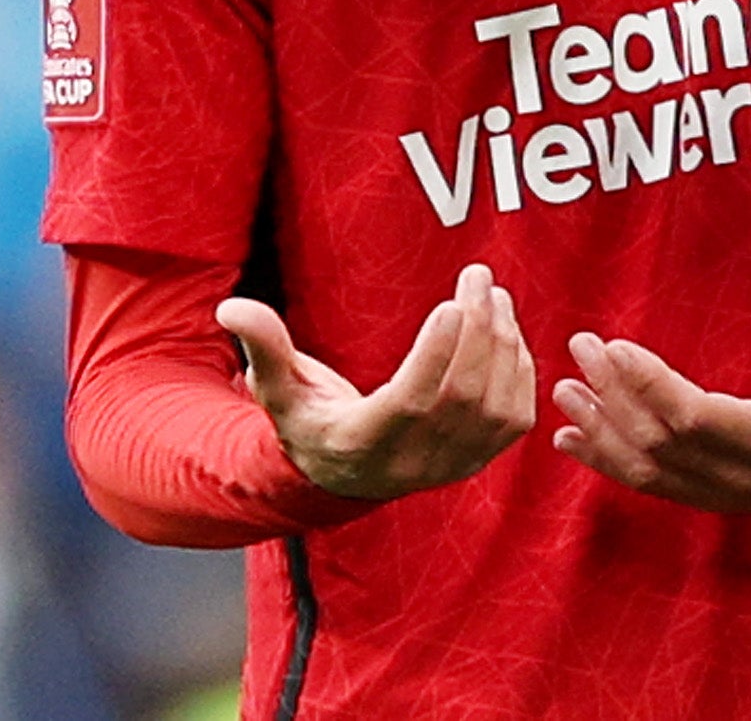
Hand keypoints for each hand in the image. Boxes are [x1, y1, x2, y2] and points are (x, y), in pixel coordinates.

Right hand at [219, 263, 536, 499]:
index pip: (411, 402)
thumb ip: (265, 348)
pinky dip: (519, 369)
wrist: (348, 474)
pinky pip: (513, 417)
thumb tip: (231, 308)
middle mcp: (413, 464)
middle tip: (477, 276)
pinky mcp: (479, 459)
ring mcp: (452, 467)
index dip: (435, 356)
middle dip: (476, 330)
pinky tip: (506, 327)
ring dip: (502, 342)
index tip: (450, 304)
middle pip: (461, 395)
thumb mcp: (281, 391)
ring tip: (493, 293)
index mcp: (364, 444)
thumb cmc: (310, 421)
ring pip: (495, 404)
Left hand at [550, 283, 750, 511]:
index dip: (651, 386)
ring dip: (600, 429)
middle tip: (581, 347)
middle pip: (659, 441)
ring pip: (645, 468)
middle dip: (614, 394)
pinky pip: (647, 484)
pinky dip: (605, 461)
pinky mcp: (706, 497)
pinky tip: (571, 439)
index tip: (616, 347)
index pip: (696, 418)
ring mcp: (720, 494)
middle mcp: (740, 477)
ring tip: (564, 391)